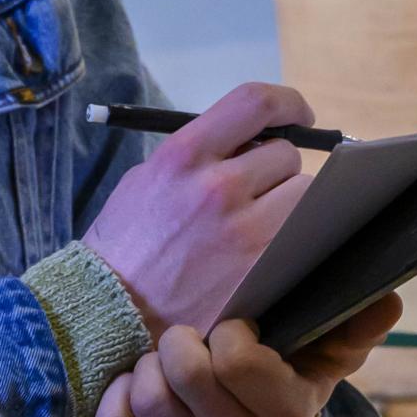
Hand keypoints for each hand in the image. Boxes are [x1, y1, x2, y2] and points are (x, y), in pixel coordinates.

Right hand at [82, 83, 312, 336]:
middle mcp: (218, 187)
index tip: (298, 117)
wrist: (113, 314)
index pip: (254, 103)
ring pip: (303, 195)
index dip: (287, 103)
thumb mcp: (148, 179)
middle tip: (258, 189)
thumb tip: (250, 144)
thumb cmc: (127, 243)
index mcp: (185, 155)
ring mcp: (244, 233)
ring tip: (262, 222)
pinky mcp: (261, 273)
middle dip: (275, 168)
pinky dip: (292, 239)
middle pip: (285, 154)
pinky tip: (269, 251)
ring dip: (288, 203)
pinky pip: (302, 238)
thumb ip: (200, 155)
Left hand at [94, 292, 402, 416]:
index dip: (230, 333)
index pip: (237, 359)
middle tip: (194, 339)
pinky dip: (118, 395)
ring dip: (149, 366)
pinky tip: (140, 389)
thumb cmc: (279, 371)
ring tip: (169, 364)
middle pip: (185, 370)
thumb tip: (389, 299)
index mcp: (288, 414)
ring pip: (146, 393)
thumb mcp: (320, 348)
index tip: (238, 326)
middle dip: (181, 340)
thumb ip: (351, 323)